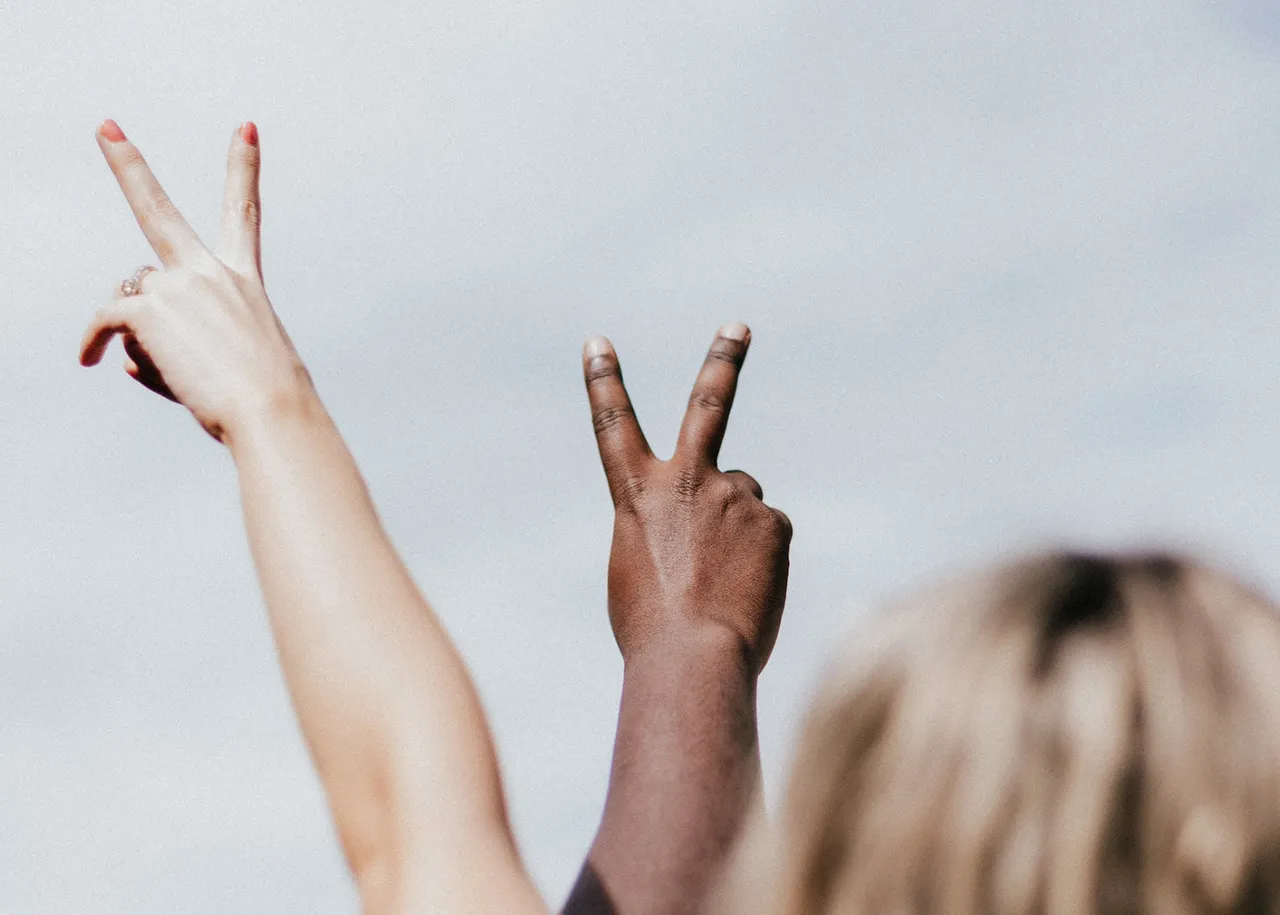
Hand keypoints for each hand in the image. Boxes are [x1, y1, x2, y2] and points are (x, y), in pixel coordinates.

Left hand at [80, 119, 316, 442]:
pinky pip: (105, 320)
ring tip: (180, 371)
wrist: (272, 411)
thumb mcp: (232, 365)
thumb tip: (122, 350)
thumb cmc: (266, 402)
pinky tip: (88, 359)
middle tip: (106, 128)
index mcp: (243, 281)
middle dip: (129, 166)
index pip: (244, 213)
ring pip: (131, 299)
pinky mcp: (148, 309)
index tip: (247, 127)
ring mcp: (179, 286)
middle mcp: (211, 273)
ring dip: (139, 334)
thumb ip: (176, 347)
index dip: (244, 166)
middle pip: (159, 210)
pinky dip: (93, 341)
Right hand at [583, 325, 790, 673]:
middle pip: (708, 405)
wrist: (691, 658)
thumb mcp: (639, 569)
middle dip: (723, 360)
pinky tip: (747, 589)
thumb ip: (672, 527)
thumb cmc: (652, 629)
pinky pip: (769, 533)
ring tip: (723, 580)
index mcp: (637, 495)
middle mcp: (687, 480)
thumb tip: (719, 522)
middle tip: (739, 326)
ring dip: (737, 531)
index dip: (604, 381)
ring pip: (743, 500)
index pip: (613, 425)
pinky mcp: (773, 520)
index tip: (597, 342)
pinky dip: (761, 560)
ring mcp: (733, 495)